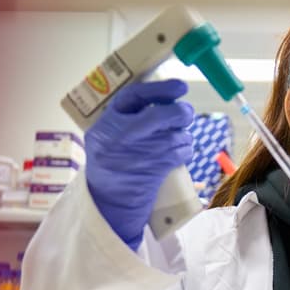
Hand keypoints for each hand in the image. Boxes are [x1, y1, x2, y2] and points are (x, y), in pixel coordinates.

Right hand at [85, 79, 195, 249]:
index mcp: (108, 123)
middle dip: (180, 112)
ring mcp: (142, 153)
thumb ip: (125, 117)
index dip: (161, 88)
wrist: (109, 202)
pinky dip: (185, 150)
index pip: (136, 95)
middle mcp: (123, 136)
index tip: (180, 86)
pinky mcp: (158, 169)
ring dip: (183, 134)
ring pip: (177, 134)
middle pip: (162, 115)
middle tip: (185, 112)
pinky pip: (182, 152)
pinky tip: (177, 154)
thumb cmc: (109, 164)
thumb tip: (160, 98)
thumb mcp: (104, 135)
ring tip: (175, 139)